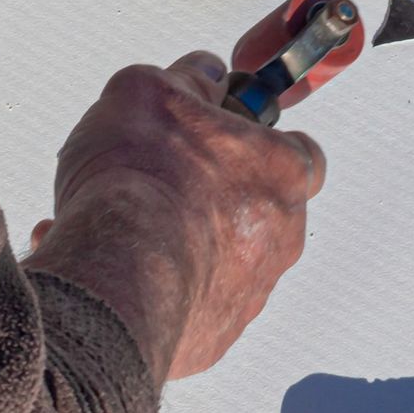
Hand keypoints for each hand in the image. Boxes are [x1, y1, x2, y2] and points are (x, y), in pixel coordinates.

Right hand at [23, 50, 324, 382]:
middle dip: (214, 196)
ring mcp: (248, 295)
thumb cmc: (140, 181)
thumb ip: (187, 77)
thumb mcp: (150, 90)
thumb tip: (204, 74)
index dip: (261, 140)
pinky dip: (158, 287)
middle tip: (164, 181)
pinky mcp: (211, 338)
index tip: (226, 133)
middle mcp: (279, 239)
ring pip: (221, 261)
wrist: (116, 275)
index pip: (301, 153)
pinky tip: (111, 266)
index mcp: (281, 175)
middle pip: (260, 210)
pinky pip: (190, 306)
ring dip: (181, 243)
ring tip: (122, 228)